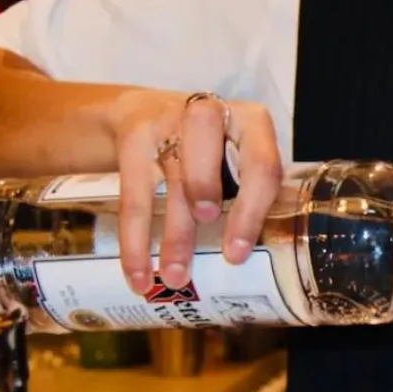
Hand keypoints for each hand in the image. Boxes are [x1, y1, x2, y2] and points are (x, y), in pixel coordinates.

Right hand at [107, 88, 282, 291]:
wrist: (144, 112)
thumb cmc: (210, 150)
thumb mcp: (237, 160)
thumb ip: (249, 197)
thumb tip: (249, 266)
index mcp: (251, 123)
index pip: (260, 164)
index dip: (251, 210)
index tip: (237, 252)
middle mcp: (208, 115)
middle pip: (209, 157)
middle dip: (208, 199)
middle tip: (213, 249)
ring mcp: (167, 122)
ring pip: (172, 181)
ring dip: (174, 236)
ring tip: (176, 278)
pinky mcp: (133, 137)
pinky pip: (133, 194)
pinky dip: (134, 240)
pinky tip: (138, 273)